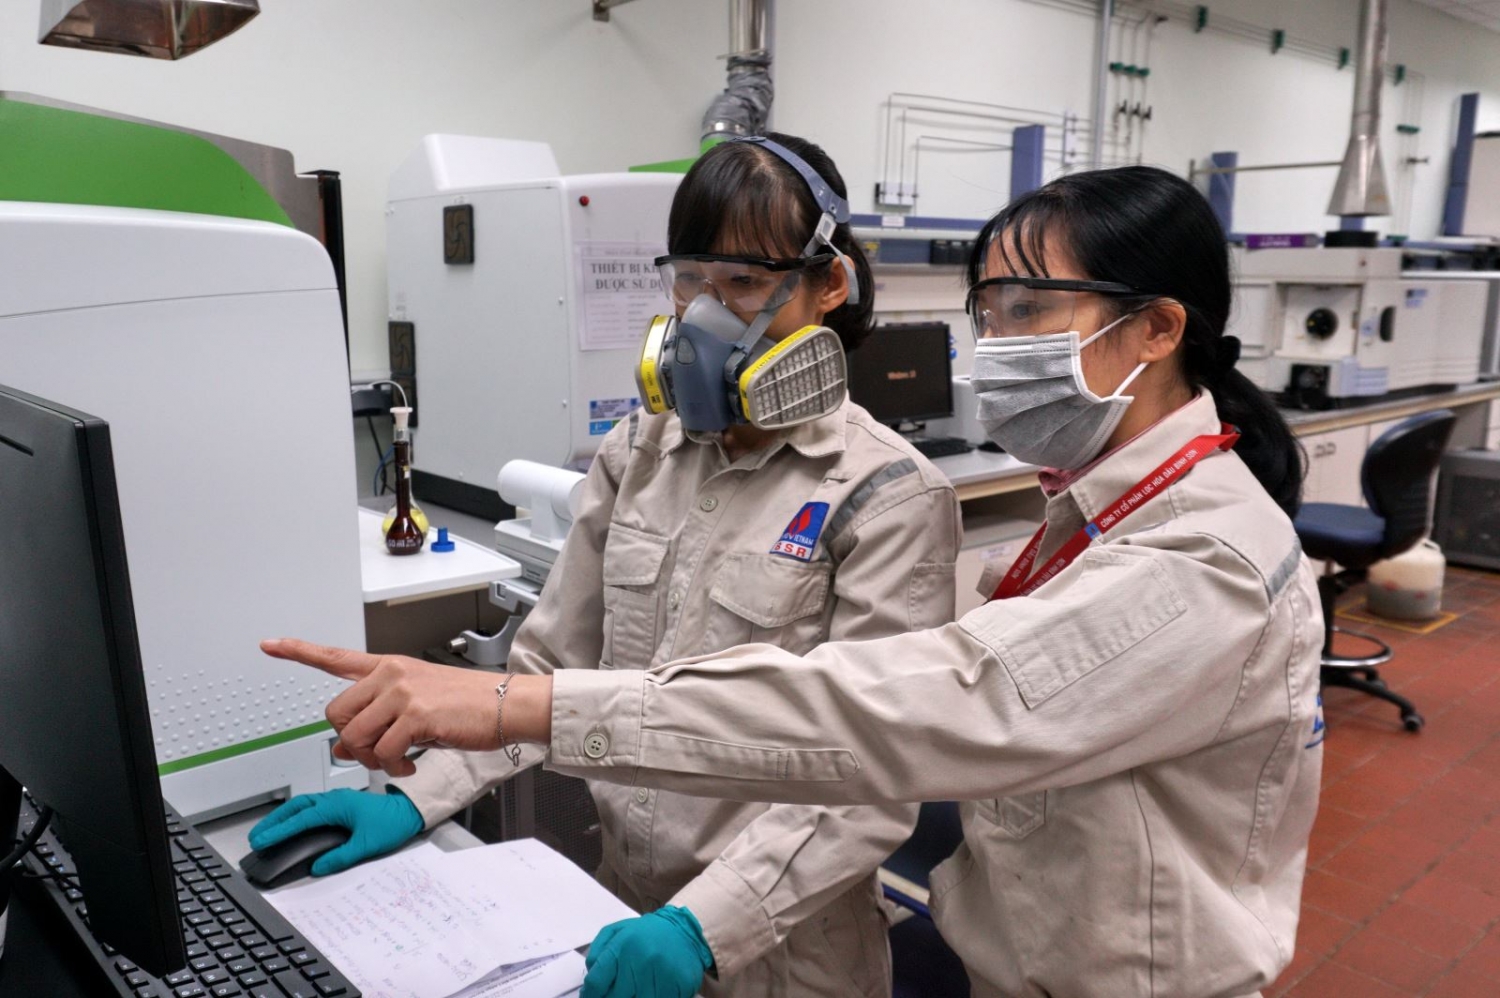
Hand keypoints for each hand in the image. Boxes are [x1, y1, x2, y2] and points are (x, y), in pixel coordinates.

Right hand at [247, 788, 424, 875]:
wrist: (410, 811)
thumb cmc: (392, 823)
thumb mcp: (366, 845)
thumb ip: (340, 857)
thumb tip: (318, 867)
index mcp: (337, 805)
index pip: (300, 819)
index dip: (279, 831)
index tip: (262, 841)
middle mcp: (334, 799)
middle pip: (295, 807)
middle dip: (274, 821)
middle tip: (257, 836)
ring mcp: (337, 800)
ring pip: (302, 805)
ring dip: (284, 817)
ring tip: (267, 832)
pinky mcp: (341, 805)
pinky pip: (312, 807)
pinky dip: (297, 815)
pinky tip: (292, 825)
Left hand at [260, 638, 550, 776]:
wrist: (506, 704)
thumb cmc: (468, 705)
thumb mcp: (417, 708)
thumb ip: (378, 721)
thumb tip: (341, 747)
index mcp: (390, 667)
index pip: (336, 656)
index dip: (298, 651)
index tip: (271, 644)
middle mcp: (392, 674)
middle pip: (337, 713)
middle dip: (350, 742)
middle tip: (374, 753)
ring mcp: (403, 692)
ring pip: (354, 736)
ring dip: (370, 759)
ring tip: (396, 760)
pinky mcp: (416, 714)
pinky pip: (382, 752)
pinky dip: (392, 767)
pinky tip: (410, 763)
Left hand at [582, 906, 713, 997]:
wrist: (685, 929)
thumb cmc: (646, 934)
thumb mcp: (617, 932)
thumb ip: (598, 952)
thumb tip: (588, 984)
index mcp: (622, 945)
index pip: (596, 983)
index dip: (590, 995)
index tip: (592, 996)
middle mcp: (641, 960)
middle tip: (619, 992)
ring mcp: (662, 974)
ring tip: (636, 989)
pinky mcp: (679, 985)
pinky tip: (653, 990)